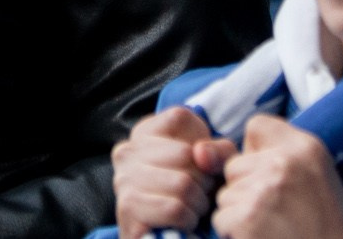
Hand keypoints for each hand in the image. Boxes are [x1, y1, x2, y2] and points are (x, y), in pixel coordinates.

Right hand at [112, 108, 236, 238]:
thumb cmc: (191, 196)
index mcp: (144, 132)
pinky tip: (183, 222)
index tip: (201, 166)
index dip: (202, 144)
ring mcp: (124, 179)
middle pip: (186, 153)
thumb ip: (218, 151)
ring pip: (183, 183)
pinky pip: (174, 209)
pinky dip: (188, 219)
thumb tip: (202, 154)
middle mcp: (127, 151)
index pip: (180, 117)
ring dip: (198, 203)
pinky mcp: (128, 208)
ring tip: (192, 208)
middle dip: (204, 180)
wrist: (166, 237)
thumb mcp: (212, 167)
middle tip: (200, 194)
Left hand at [209, 116, 342, 238]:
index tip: (277, 178)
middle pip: (234, 166)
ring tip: (273, 226)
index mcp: (305, 146)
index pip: (256, 126)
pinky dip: (236, 233)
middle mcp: (283, 162)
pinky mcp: (246, 218)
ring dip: (241, 213)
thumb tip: (200, 152)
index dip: (257, 154)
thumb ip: (263, 152)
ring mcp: (263, 190)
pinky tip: (263, 237)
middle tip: (279, 210)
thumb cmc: (323, 223)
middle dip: (247, 189)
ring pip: (226, 194)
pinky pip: (222, 219)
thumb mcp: (313, 174)